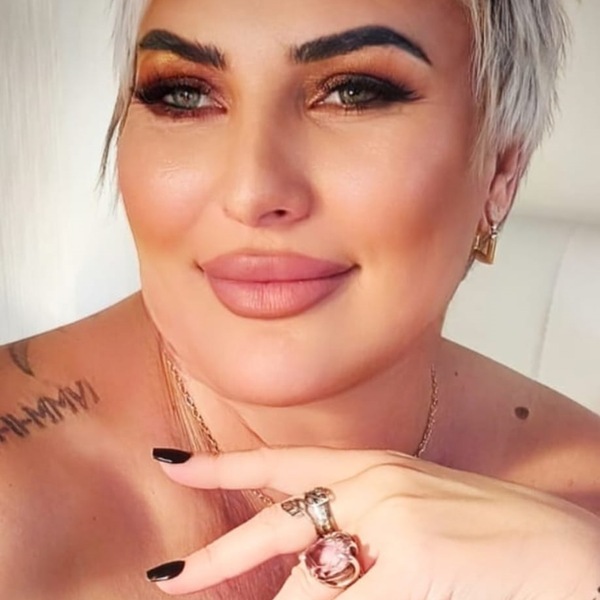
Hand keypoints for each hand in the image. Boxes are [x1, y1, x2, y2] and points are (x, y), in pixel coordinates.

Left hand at [148, 447, 599, 598]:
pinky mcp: (409, 559)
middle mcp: (372, 484)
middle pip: (271, 527)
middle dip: (215, 558)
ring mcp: (389, 519)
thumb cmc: (492, 536)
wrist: (568, 551)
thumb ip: (358, 530)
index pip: (279, 463)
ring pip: (305, 588)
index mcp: (372, 468)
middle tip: (167, 579)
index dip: (221, 464)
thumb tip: (308, 565)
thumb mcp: (412, 515)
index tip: (172, 461)